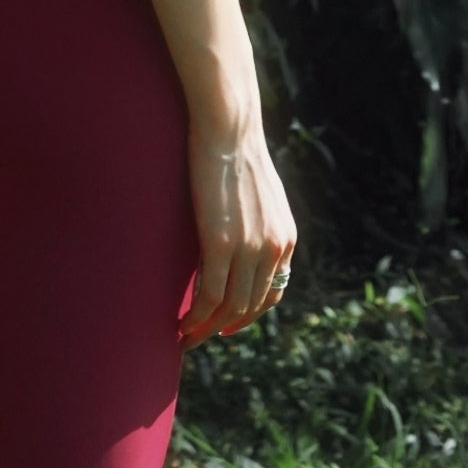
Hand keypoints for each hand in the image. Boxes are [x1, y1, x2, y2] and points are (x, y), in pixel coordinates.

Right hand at [180, 118, 296, 345]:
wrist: (229, 129)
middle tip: (198, 337)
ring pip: (230, 307)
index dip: (248, 314)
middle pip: (250, 306)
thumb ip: (258, 222)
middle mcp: (275, 249)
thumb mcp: (260, 195)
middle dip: (224, 328)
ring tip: (185, 337)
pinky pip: (210, 295)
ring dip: (206, 329)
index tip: (225, 323)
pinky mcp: (221, 244)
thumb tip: (240, 233)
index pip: (272, 293)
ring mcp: (250, 248)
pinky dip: (195, 317)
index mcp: (286, 239)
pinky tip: (180, 323)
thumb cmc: (236, 153)